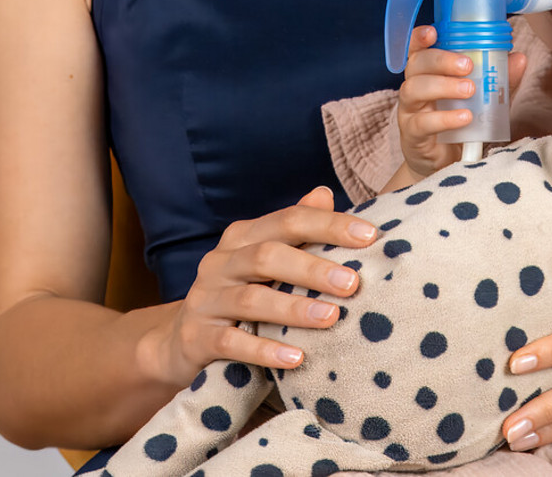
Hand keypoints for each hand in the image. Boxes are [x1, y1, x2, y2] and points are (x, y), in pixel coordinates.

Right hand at [148, 186, 378, 385]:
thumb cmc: (240, 292)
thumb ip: (294, 229)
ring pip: (251, 299)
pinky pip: (231, 343)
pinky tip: (296, 358)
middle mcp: (220, 262)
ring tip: (331, 318)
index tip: (370, 236)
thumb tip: (324, 193)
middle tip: (353, 283)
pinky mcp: (196, 338)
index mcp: (242, 236)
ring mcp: (206, 300)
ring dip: (294, 309)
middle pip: (268, 256)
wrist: (181, 339)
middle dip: (314, 268)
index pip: (289, 220)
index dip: (330, 224)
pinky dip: (264, 350)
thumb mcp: (264, 257)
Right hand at [398, 25, 526, 179]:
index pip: (418, 49)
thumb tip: (519, 58)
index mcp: (428, 73)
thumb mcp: (484, 99)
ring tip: (470, 90)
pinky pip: (423, 123)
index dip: (420, 37)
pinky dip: (445, 118)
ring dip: (444, 86)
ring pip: (415, 89)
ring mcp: (409, 112)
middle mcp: (414, 87)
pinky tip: (465, 118)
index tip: (434, 32)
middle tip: (468, 65)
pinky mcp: (412, 136)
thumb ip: (498, 80)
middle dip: (442, 60)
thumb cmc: (461, 123)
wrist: (447, 164)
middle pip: (417, 64)